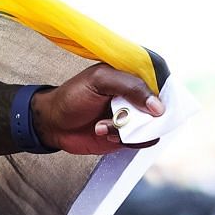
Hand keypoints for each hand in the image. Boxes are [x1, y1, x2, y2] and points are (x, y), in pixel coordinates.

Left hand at [32, 63, 163, 154]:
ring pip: (153, 126)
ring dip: (129, 129)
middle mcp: (135, 94)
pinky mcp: (128, 135)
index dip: (160, 91)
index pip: (160, 78)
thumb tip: (158, 106)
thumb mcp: (99, 81)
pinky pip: (142, 140)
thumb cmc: (72, 96)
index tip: (150, 103)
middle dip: (142, 115)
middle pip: (160, 105)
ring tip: (103, 124)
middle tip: (120, 115)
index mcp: (130, 74)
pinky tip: (104, 133)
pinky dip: (125, 139)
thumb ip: (130, 87)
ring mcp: (133, 115)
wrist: (53, 124)